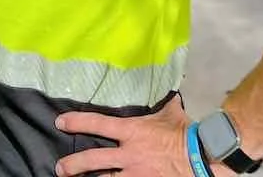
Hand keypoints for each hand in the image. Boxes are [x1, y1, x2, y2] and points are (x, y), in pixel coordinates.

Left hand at [54, 95, 229, 176]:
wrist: (202, 157)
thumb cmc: (185, 133)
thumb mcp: (171, 114)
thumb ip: (165, 105)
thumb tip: (170, 94)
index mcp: (132, 131)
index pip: (97, 123)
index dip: (76, 122)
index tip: (60, 122)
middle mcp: (129, 154)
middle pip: (94, 159)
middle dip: (74, 164)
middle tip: (60, 167)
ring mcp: (136, 174)